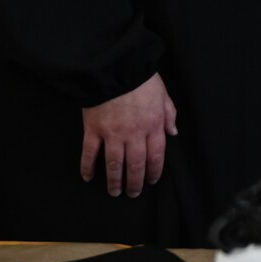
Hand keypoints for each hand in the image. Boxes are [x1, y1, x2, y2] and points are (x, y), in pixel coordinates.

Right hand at [80, 72, 177, 197]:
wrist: (115, 67)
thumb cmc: (141, 79)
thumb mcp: (163, 94)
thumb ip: (169, 114)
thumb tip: (173, 132)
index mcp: (153, 125)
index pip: (156, 156)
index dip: (154, 171)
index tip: (151, 181)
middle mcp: (134, 133)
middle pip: (136, 164)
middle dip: (135, 182)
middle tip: (133, 193)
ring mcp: (112, 133)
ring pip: (114, 163)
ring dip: (114, 180)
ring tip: (115, 192)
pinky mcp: (93, 129)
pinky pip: (90, 153)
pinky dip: (87, 167)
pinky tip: (88, 177)